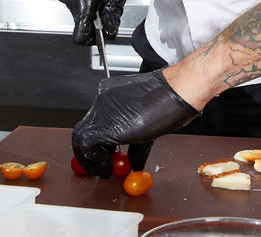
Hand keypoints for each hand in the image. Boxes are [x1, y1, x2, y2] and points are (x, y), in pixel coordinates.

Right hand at [55, 0, 128, 43]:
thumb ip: (112, 14)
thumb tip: (110, 33)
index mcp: (82, 3)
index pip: (80, 36)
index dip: (92, 40)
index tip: (102, 34)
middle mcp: (68, 0)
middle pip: (79, 23)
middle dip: (94, 20)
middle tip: (108, 4)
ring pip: (77, 10)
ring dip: (89, 6)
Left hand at [71, 69, 199, 176]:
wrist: (177, 91)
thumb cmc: (169, 98)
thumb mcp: (147, 122)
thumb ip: (136, 144)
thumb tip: (134, 163)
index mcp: (111, 95)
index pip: (95, 121)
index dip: (97, 142)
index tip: (103, 154)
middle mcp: (103, 101)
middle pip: (84, 129)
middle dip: (89, 152)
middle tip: (98, 165)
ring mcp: (102, 111)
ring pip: (83, 137)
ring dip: (90, 158)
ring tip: (102, 170)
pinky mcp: (105, 125)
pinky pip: (89, 145)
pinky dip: (95, 160)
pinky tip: (106, 168)